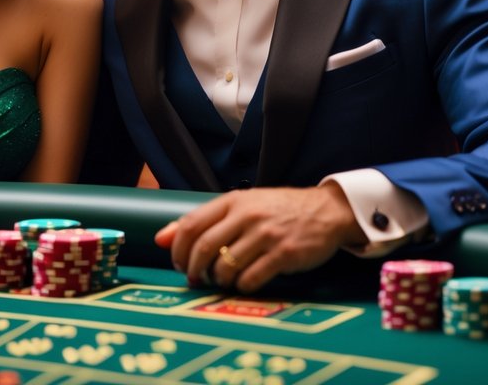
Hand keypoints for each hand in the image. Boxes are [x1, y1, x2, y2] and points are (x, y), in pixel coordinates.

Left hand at [155, 184, 364, 293]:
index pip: (192, 224)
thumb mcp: (241, 206)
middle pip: (204, 247)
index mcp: (233, 201)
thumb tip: (161, 238)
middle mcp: (247, 215)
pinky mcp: (284, 254)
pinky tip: (244, 283)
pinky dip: (242, 287)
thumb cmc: (279, 210)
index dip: (177, 248)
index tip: (177, 262)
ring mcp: (266, 235)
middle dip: (193, 269)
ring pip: (225, 266)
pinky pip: (251, 279)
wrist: (326, 211)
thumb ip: (204, 220)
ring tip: (222, 281)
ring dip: (218, 280)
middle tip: (194, 279)